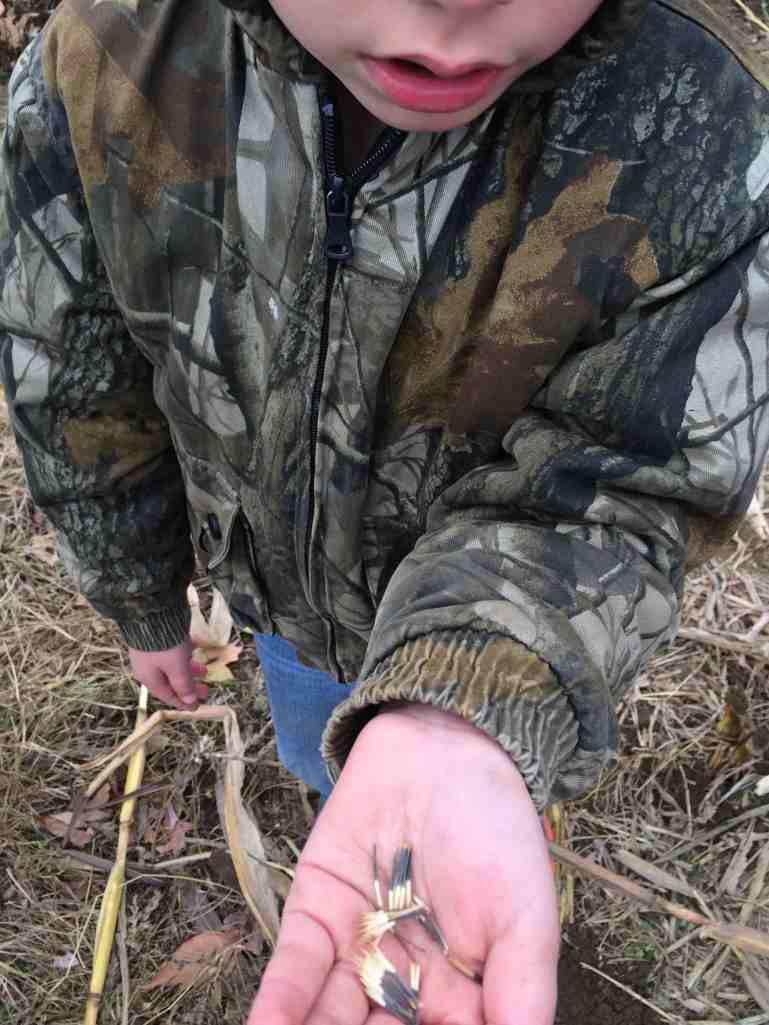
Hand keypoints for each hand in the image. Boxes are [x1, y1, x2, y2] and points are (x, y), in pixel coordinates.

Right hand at [128, 640, 208, 709]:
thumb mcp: (177, 667)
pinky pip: (175, 652)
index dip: (183, 703)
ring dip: (190, 671)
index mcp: (150, 678)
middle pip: (172, 682)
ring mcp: (153, 652)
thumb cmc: (164, 645)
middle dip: (190, 687)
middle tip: (206, 690)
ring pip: (174, 667)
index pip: (167, 696)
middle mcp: (149, 667)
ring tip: (205, 671)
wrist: (151, 613)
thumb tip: (190, 702)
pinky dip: (186, 656)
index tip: (197, 707)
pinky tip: (197, 651)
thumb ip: (184, 685)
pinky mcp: (159, 639)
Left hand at [247, 704, 558, 1024]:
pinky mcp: (316, 911)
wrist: (449, 748)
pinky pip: (297, 964)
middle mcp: (402, 982)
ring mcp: (355, 949)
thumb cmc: (498, 832)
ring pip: (330, 1016)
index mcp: (458, 998)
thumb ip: (520, 998)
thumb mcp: (526, 920)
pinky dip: (281, 1001)